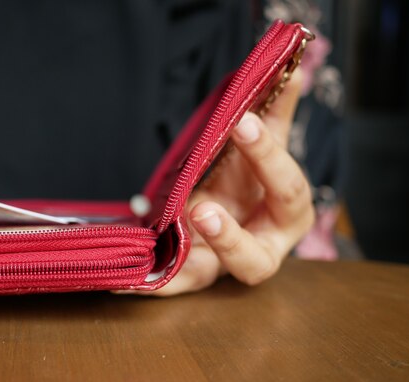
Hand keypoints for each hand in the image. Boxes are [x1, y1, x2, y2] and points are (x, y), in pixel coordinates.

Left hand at [150, 70, 314, 295]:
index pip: (287, 189)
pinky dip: (147, 284)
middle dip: (230, 238)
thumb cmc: (250, 177)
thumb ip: (274, 112)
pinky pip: (170, 284)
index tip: (241, 120)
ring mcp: (221, 265)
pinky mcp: (191, 272)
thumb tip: (290, 70)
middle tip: (201, 210)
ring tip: (151, 253)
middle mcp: (258, 247)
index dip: (267, 157)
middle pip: (256, 260)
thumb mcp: (261, 144)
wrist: (232, 205)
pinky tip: (118, 280)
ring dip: (180, 269)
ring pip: (204, 281)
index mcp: (285, 212)